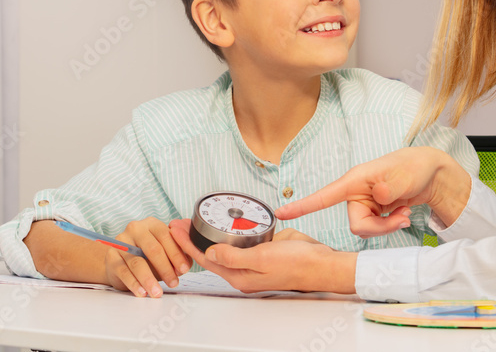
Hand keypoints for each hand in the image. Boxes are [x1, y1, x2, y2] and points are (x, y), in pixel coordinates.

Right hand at [104, 217, 190, 297]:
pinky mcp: (111, 257)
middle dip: (165, 268)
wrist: (121, 261)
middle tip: (173, 283)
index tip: (184, 269)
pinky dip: (134, 284)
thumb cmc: (148, 256)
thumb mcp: (164, 253)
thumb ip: (177, 255)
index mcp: (151, 224)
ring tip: (157, 293)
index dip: (176, 254)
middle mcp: (135, 229)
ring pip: (137, 262)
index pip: (166, 236)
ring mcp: (121, 242)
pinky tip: (142, 293)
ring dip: (149, 280)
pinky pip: (124, 272)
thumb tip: (185, 265)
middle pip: (153, 249)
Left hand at [168, 219, 356, 293]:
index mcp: (239, 276)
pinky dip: (227, 230)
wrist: (321, 262)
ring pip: (223, 246)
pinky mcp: (262, 248)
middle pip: (209, 253)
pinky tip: (220, 220)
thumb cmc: (297, 265)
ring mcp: (252, 259)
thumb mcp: (261, 259)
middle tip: (177, 222)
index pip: (205, 259)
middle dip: (191, 238)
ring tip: (192, 220)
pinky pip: (240, 238)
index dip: (187, 244)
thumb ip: (234, 257)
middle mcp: (243, 269)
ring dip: (206, 233)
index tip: (175, 230)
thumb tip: (209, 254)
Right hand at [275, 147, 470, 236]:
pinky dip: (391, 226)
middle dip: (380, 228)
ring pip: (365, 230)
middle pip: (356, 225)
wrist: (429, 174)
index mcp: (354, 181)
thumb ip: (391, 187)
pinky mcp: (372, 212)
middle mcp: (354, 193)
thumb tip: (379, 197)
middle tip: (402, 218)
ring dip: (387, 227)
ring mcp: (363, 204)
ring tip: (404, 213)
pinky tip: (402, 214)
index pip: (324, 196)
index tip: (280, 214)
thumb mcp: (405, 176)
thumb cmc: (413, 167)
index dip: (302, 206)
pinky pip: (375, 230)